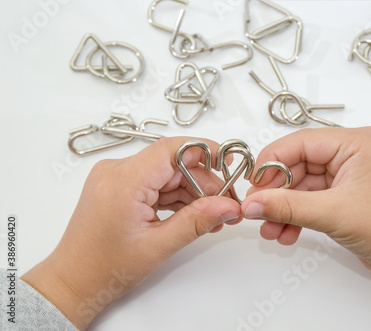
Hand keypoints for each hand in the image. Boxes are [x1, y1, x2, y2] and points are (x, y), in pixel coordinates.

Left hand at [22, 137, 241, 329]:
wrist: (74, 281)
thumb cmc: (106, 268)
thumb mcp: (158, 245)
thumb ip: (197, 221)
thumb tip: (228, 206)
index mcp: (123, 181)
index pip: (172, 149)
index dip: (206, 151)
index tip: (230, 163)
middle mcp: (116, 171)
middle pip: (174, 163)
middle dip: (204, 183)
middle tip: (226, 206)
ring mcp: (116, 177)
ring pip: (167, 173)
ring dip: (192, 192)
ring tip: (212, 217)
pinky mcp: (119, 185)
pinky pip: (155, 182)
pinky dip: (176, 197)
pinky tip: (192, 215)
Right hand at [242, 127, 370, 309]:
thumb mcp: (332, 213)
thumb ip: (286, 207)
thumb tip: (250, 204)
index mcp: (355, 142)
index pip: (300, 143)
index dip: (271, 163)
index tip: (251, 185)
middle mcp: (351, 152)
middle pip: (297, 165)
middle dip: (276, 193)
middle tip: (256, 212)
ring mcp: (347, 174)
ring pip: (302, 185)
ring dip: (284, 208)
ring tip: (269, 231)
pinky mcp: (345, 193)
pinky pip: (311, 199)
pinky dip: (297, 215)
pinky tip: (285, 233)